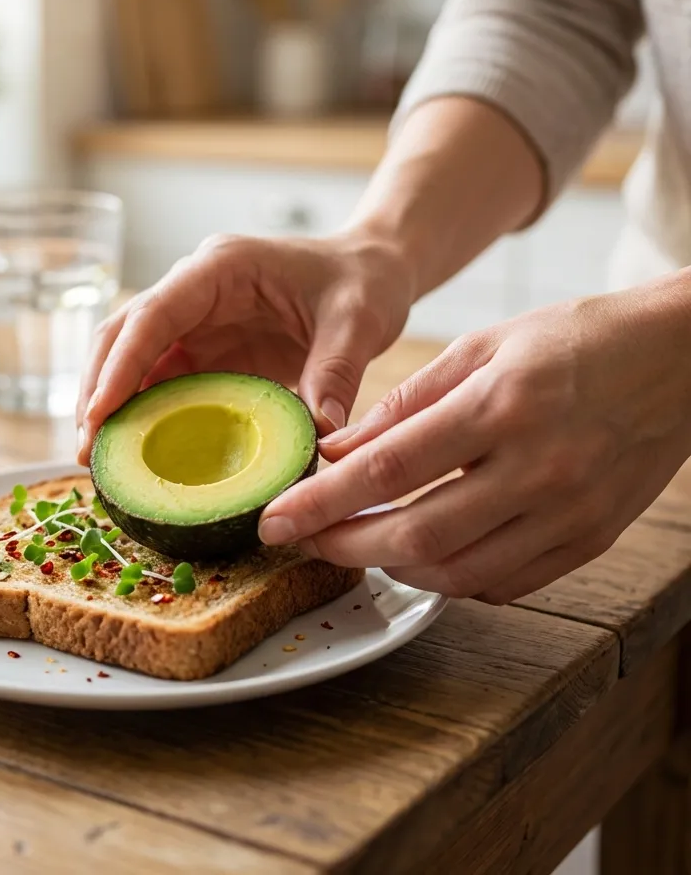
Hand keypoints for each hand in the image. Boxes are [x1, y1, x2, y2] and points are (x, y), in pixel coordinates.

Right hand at [76, 229, 415, 461]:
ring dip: (113, 407)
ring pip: (134, 361)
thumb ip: (337, 373)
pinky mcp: (206, 350)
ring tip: (100, 462)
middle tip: (87, 452)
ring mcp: (196, 322)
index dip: (120, 365)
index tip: (98, 415)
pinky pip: (163, 382)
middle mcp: (195, 290)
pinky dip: (146, 415)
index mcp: (221, 269)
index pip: (152, 314)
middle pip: (124, 336)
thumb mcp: (358, 322)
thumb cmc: (363, 281)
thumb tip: (322, 435)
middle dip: (98, 390)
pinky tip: (138, 454)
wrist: (372, 272)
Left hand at [259, 278, 690, 603]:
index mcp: (501, 405)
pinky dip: (451, 578)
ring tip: (356, 545)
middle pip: (416, 536)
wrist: (680, 357)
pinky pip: (505, 584)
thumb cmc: (574, 339)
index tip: (274, 519)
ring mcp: (571, 513)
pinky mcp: (591, 540)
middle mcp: (538, 468)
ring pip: (457, 573)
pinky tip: (424, 556)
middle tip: (303, 540)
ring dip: (393, 569)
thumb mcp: (481, 346)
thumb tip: (339, 451)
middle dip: (343, 546)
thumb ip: (406, 404)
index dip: (320, 502)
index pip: (387, 471)